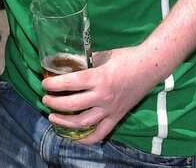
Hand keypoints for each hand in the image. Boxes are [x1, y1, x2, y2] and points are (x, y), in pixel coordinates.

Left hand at [40, 46, 158, 144]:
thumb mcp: (102, 56)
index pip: (70, 83)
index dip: (54, 84)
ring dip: (65, 122)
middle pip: (73, 105)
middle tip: (45, 99)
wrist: (151, 66)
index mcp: (99, 78)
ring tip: (53, 117)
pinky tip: (74, 137)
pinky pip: (101, 133)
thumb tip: (69, 64)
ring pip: (84, 122)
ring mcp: (111, 109)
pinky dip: (87, 139)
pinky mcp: (118, 116)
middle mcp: (104, 96)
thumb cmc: (126, 57)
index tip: (45, 83)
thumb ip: (86, 62)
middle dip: (54, 103)